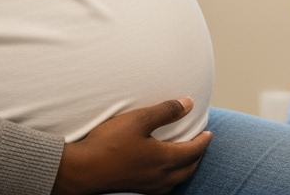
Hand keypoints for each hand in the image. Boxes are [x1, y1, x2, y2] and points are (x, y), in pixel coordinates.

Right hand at [52, 97, 210, 194]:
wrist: (80, 170)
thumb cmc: (108, 143)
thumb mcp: (139, 119)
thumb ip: (166, 111)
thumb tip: (189, 103)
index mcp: (163, 159)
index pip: (192, 151)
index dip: (203, 142)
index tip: (209, 133)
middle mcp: (158, 176)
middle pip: (187, 169)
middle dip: (197, 157)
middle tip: (201, 145)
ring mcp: (146, 186)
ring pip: (175, 181)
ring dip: (184, 169)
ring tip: (184, 158)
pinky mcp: (134, 189)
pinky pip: (162, 187)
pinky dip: (170, 178)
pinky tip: (161, 171)